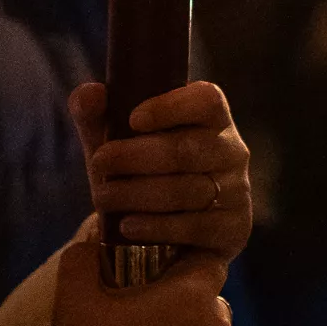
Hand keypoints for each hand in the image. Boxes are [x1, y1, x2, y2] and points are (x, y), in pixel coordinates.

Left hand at [71, 81, 252, 260]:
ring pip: (187, 190)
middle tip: (100, 163)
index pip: (206, 100)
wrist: (163, 230)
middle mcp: (231, 150)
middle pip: (187, 150)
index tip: (133, 119)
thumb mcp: (116, 142)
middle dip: (136, 156)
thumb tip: (90, 94)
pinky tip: (129, 226)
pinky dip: (156, 226)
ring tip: (102, 197)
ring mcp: (237, 190)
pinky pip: (194, 226)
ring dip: (137, 194)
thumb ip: (97, 115)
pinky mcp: (233, 227)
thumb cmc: (140, 171)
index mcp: (211, 117)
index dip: (171, 107)